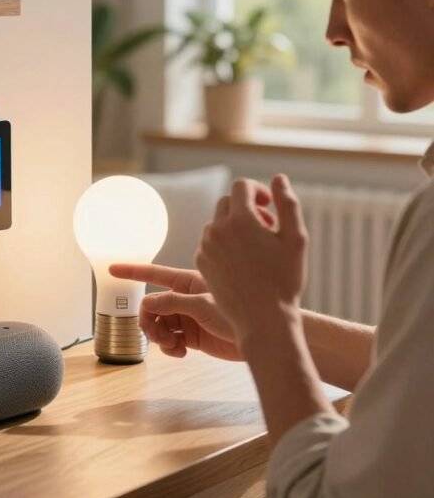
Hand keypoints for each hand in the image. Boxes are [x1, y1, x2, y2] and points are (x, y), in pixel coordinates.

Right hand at [109, 263, 241, 360]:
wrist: (261, 336)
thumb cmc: (240, 312)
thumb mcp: (203, 305)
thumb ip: (173, 303)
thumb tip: (147, 303)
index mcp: (188, 282)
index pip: (154, 274)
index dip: (132, 271)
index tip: (112, 270)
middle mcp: (185, 298)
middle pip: (151, 307)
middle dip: (149, 322)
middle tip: (158, 337)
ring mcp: (188, 317)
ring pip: (158, 325)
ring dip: (159, 337)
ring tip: (172, 346)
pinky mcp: (192, 336)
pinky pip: (169, 340)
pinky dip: (169, 347)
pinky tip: (180, 352)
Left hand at [195, 175, 307, 342]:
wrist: (263, 319)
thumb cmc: (285, 280)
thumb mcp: (296, 239)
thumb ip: (288, 204)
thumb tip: (278, 178)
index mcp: (241, 220)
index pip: (242, 186)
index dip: (258, 190)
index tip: (269, 206)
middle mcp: (218, 230)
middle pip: (228, 202)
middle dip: (247, 208)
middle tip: (268, 227)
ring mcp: (206, 247)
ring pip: (217, 222)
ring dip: (235, 226)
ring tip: (256, 246)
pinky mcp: (201, 263)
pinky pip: (210, 242)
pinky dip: (224, 243)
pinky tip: (243, 261)